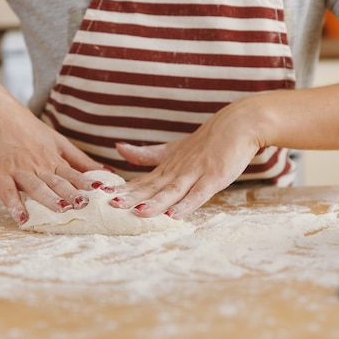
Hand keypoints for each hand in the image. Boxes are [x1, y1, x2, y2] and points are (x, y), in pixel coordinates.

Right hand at [0, 84, 106, 224]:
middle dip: (72, 194)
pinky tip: (21, 217)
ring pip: (36, 186)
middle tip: (86, 205)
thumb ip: (78, 158)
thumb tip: (106, 171)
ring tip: (61, 210)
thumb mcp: (56, 140)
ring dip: (49, 198)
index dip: (88, 184)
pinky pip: (7, 191)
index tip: (102, 194)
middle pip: (57, 181)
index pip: (74, 173)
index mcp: (53, 158)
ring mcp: (18, 169)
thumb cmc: (24, 127)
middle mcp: (38, 164)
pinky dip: (14, 205)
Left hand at [109, 97, 265, 218]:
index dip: (120, 189)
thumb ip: (146, 154)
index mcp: (166, 166)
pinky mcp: (214, 177)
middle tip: (109, 205)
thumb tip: (118, 148)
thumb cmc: (208, 140)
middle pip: (151, 187)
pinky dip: (187, 204)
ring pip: (172, 191)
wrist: (239, 123)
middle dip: (130, 197)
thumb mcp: (173, 148)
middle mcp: (177, 170)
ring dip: (154, 202)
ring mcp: (196, 173)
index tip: (99, 195)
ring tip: (137, 212)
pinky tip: (174, 215)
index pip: (140, 181)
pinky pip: (199, 194)